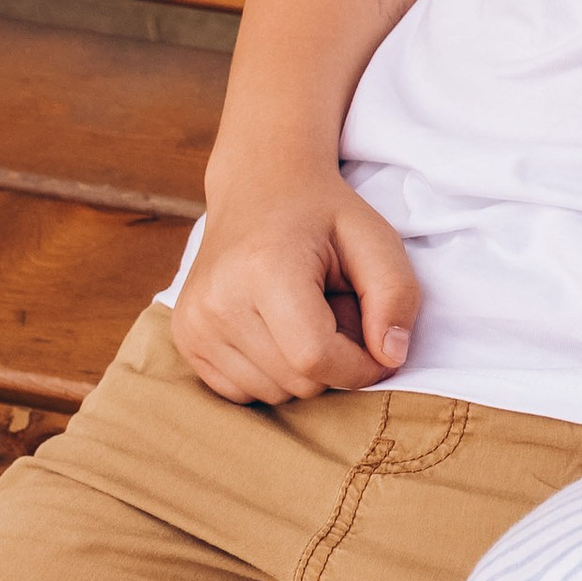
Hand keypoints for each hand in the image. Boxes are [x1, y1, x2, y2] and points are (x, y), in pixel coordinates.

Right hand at [172, 173, 419, 404]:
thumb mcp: (375, 238)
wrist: (258, 186)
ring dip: (303, 369)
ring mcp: (194, 323)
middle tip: (336, 312)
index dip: (361, 367)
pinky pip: (243, 392)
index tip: (379, 348)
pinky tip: (277, 329)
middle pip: (297, 382)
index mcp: (264, 270)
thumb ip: (396, 296)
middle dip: (334, 361)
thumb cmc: (322, 215)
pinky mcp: (185, 339)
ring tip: (305, 316)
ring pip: (273, 394)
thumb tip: (391, 357)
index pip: (317, 358)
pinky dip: (272, 374)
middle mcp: (217, 300)